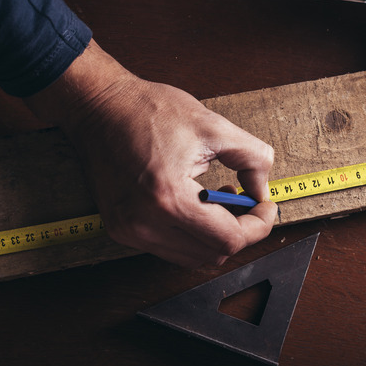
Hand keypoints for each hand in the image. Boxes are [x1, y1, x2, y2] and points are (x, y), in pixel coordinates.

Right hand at [26, 40, 276, 266]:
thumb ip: (252, 158)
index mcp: (168, 198)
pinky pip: (169, 248)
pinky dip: (190, 234)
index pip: (229, 239)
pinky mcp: (120, 230)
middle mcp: (144, 223)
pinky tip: (194, 204)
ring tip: (216, 198)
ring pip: (192, 257)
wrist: (99, 107)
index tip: (265, 207)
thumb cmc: (150, 111)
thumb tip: (263, 191)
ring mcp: (129, 231)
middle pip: (213, 254)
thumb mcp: (213, 126)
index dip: (258, 226)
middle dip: (238, 229)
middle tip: (244, 199)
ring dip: (214, 235)